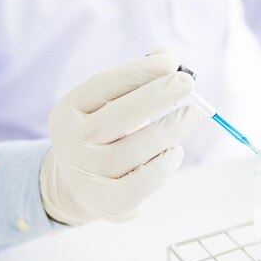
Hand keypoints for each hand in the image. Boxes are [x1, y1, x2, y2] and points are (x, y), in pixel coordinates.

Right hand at [40, 51, 201, 224]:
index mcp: (69, 111)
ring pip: (129, 152)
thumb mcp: (109, 104)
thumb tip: (166, 56)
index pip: (102, 86)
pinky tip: (175, 152)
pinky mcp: (107, 203)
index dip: (137, 72)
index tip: (169, 61)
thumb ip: (136, 79)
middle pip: (115, 118)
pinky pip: (137, 187)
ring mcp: (86, 176)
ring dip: (166, 131)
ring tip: (191, 115)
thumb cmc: (105, 134)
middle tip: (186, 82)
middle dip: (155, 96)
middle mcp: (72, 143)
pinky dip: (161, 169)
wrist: (76, 185)